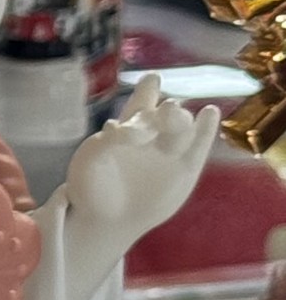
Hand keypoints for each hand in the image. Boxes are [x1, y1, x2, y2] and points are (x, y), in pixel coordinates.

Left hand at [62, 75, 216, 256]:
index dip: (147, 90)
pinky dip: (205, 129)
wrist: (105, 218)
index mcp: (128, 127)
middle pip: (165, 113)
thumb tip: (128, 128)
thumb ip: (108, 142)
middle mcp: (153, 134)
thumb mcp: (90, 160)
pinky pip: (199, 146)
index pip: (141, 103)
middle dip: (167, 110)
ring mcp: (171, 150)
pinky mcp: (186, 168)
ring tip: (178, 114)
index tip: (152, 81)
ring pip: (183, 127)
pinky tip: (209, 113)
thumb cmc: (90, 185)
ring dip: (182, 119)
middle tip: (167, 108)